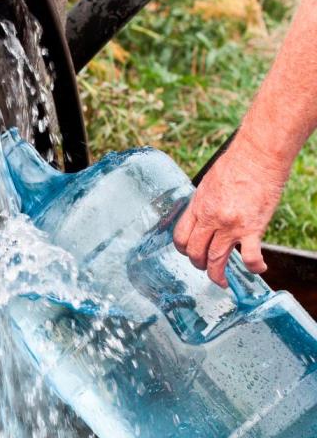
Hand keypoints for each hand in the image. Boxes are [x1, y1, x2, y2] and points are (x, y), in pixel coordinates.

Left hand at [173, 133, 288, 286]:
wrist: (258, 156)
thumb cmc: (235, 165)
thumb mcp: (208, 184)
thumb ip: (204, 204)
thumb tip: (202, 216)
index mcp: (197, 207)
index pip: (180, 237)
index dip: (183, 250)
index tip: (190, 253)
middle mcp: (210, 219)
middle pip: (195, 252)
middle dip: (198, 264)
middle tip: (206, 268)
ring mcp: (230, 226)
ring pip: (216, 260)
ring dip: (217, 274)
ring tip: (221, 281)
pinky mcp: (252, 228)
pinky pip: (250, 256)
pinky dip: (254, 267)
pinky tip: (258, 270)